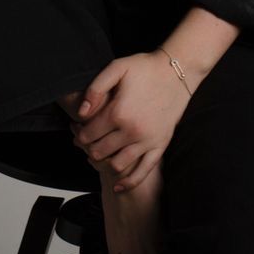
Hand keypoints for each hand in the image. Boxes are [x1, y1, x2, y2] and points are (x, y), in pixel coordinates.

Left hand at [68, 51, 191, 191]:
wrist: (177, 72)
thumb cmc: (145, 68)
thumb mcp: (117, 68)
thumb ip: (96, 89)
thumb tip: (81, 113)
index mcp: (118, 112)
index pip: (89, 134)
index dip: (79, 133)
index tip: (77, 128)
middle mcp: (132, 131)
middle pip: (99, 152)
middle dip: (88, 147)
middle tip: (85, 140)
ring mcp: (147, 141)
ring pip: (117, 165)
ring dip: (104, 162)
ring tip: (100, 152)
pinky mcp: (160, 146)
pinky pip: (143, 172)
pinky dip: (128, 183)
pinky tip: (118, 186)